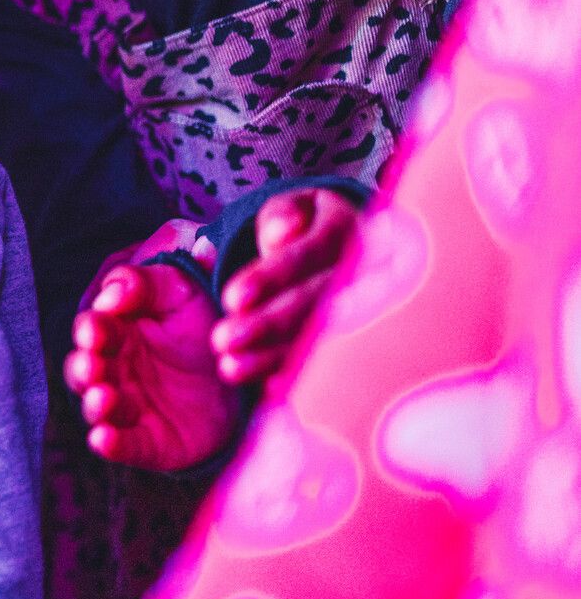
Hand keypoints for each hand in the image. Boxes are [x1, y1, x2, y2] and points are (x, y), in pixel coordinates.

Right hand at [65, 221, 237, 472]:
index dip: (90, 330)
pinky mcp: (149, 442)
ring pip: (99, 409)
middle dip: (84, 369)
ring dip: (94, 405)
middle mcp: (115, 371)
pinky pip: (126, 445)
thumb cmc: (202, 322)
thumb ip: (140, 283)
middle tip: (92, 366)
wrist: (247, 367)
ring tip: (102, 398)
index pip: (92, 330)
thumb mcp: (177, 290)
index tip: (96, 329)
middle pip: (85, 371)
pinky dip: (111, 445)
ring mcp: (130, 407)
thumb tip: (109, 297)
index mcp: (116, 332)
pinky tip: (103, 439)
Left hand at [212, 189, 357, 386]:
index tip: (231, 298)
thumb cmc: (306, 227)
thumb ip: (281, 216)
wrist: (345, 250)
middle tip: (223, 340)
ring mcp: (377, 307)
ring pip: (328, 335)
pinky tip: (269, 389)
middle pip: (322, 299)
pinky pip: (339, 362)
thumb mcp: (292, 210)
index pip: (312, 253)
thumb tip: (278, 234)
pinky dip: (302, 373)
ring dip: (278, 354)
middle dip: (270, 322)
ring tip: (230, 368)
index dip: (272, 277)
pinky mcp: (370, 339)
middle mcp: (373, 270)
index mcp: (350, 228)